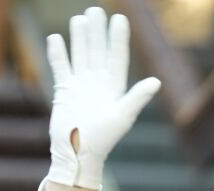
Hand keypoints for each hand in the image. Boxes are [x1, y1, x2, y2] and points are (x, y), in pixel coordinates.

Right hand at [46, 7, 160, 189]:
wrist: (78, 154)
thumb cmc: (104, 139)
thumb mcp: (122, 118)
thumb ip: (137, 98)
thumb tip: (156, 81)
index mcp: (114, 88)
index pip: (116, 57)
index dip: (118, 38)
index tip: (119, 18)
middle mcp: (97, 83)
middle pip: (97, 51)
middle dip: (97, 31)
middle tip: (96, 10)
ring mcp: (80, 86)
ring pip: (80, 55)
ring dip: (80, 38)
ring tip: (79, 18)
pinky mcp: (64, 92)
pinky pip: (61, 68)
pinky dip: (58, 54)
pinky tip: (56, 38)